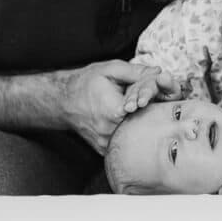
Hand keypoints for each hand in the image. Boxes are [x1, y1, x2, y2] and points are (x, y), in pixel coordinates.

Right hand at [60, 61, 175, 154]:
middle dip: (148, 114)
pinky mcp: (104, 150)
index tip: (151, 96)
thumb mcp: (110, 70)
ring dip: (138, 125)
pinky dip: (127, 134)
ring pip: (133, 137)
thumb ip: (136, 71)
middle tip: (147, 104)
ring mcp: (107, 144)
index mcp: (115, 112)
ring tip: (135, 113)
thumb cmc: (85, 83)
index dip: (152, 101)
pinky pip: (122, 144)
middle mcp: (111, 132)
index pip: (146, 109)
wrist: (62, 101)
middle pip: (143, 125)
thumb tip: (159, 72)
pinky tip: (125, 123)